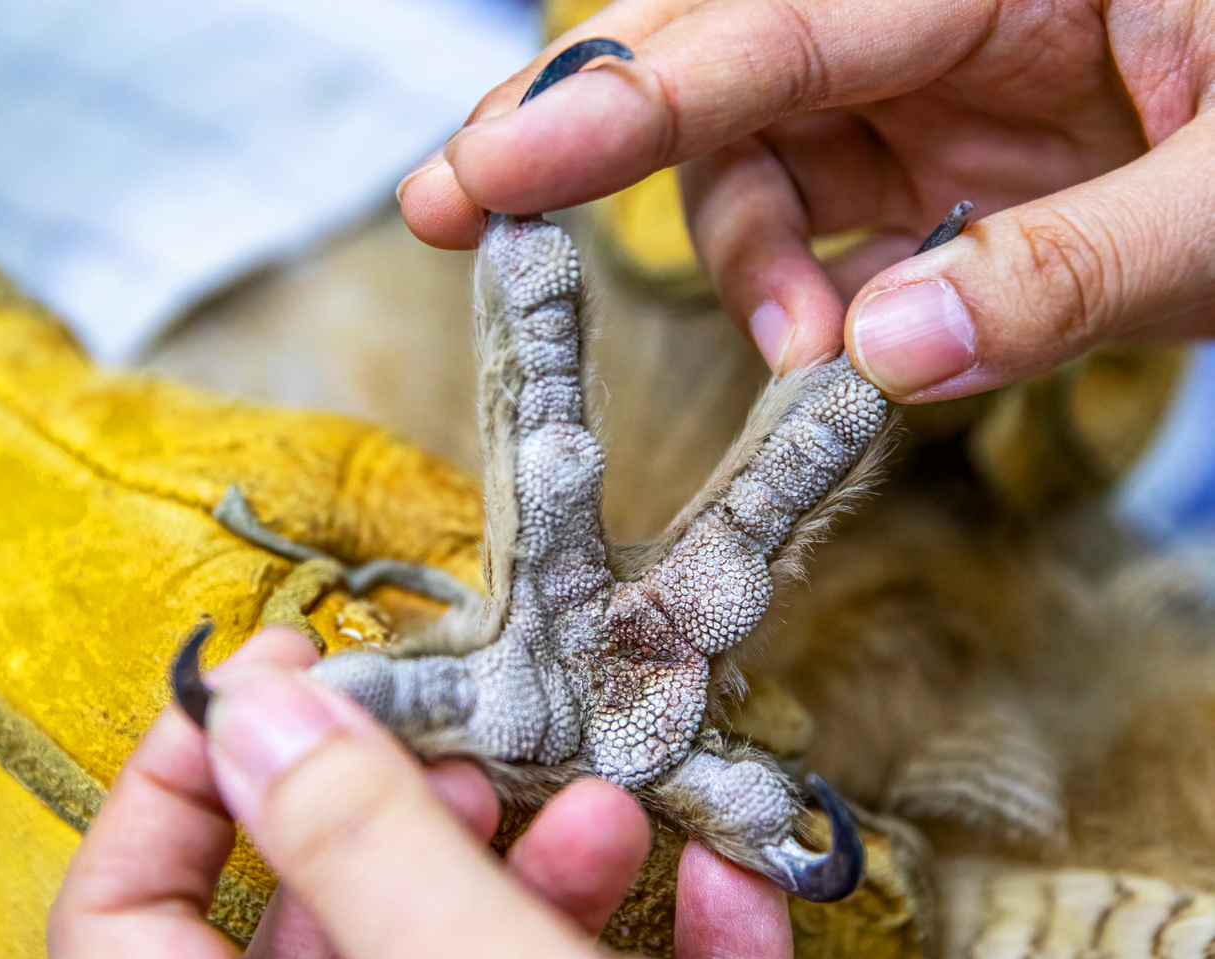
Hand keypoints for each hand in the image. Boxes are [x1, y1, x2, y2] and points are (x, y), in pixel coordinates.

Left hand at [48, 627, 798, 958]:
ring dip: (545, 870)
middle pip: (322, 939)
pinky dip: (674, 946)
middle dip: (399, 815)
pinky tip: (715, 888)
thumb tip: (250, 708)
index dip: (176, 784)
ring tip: (598, 813)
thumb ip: (362, 850)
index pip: (129, 930)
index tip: (260, 678)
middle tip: (451, 739)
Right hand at [399, 0, 1214, 400]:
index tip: (493, 168)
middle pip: (722, 52)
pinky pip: (825, 217)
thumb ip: (1064, 275)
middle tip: (461, 205)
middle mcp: (947, 8)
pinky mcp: (943, 157)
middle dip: (590, 136)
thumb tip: (881, 357)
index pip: (777, 26)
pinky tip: (831, 346)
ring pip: (760, 153)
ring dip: (744, 263)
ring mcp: (939, 83)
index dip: (623, 105)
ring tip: (800, 357)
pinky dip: (803, 291)